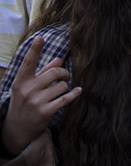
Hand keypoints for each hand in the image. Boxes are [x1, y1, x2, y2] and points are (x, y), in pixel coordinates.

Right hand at [1, 37, 81, 154]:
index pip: (28, 62)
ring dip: (66, 86)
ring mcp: (36, 101)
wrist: (17, 128)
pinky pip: (66, 98)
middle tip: (65, 76)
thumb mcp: (27, 87)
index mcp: (20, 81)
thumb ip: (42, 73)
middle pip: (54, 72)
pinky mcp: (45, 112)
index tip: (40, 38)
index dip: (35, 50)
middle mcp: (27, 90)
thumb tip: (58, 59)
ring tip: (62, 89)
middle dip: (64, 73)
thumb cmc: (24, 102)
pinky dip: (75, 93)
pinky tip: (78, 91)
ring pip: (62, 86)